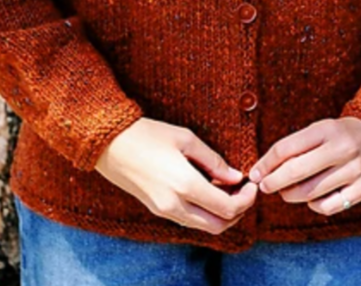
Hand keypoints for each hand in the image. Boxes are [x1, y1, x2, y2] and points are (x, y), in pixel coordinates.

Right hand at [95, 118, 257, 233]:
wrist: (109, 144)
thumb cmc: (148, 134)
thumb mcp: (185, 139)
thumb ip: (213, 160)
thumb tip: (235, 176)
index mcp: (185, 185)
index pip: (227, 208)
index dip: (246, 199)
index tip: (252, 184)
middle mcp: (175, 204)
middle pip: (219, 225)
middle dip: (238, 212)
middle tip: (244, 191)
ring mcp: (164, 210)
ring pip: (204, 226)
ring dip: (221, 213)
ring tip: (227, 188)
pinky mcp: (157, 209)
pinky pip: (189, 219)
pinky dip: (204, 211)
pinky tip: (208, 190)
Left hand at [247, 117, 360, 215]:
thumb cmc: (338, 135)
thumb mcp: (318, 131)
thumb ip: (294, 147)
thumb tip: (262, 170)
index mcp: (327, 129)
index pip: (287, 148)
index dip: (266, 163)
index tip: (255, 173)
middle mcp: (343, 148)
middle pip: (296, 172)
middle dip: (273, 182)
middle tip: (264, 186)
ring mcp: (355, 169)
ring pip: (311, 192)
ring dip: (291, 195)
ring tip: (287, 192)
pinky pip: (329, 206)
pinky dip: (314, 205)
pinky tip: (311, 198)